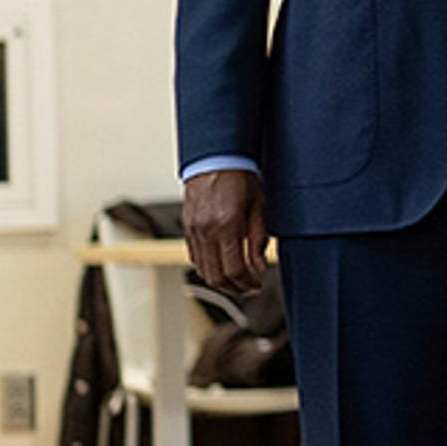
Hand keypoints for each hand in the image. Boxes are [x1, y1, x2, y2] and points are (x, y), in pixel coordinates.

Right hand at [182, 168, 267, 299]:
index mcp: (227, 225)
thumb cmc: (241, 177)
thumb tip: (259, 266)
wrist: (216, 157)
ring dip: (219, 281)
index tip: (257, 285)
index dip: (246, 283)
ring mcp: (193, 230)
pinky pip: (194, 256)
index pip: (234, 269)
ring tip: (236, 281)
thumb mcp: (259, 205)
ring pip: (202, 270)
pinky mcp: (187, 227)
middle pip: (216, 276)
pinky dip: (206, 267)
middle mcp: (206, 231)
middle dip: (234, 288)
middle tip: (248, 288)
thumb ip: (259, 238)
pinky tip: (220, 266)